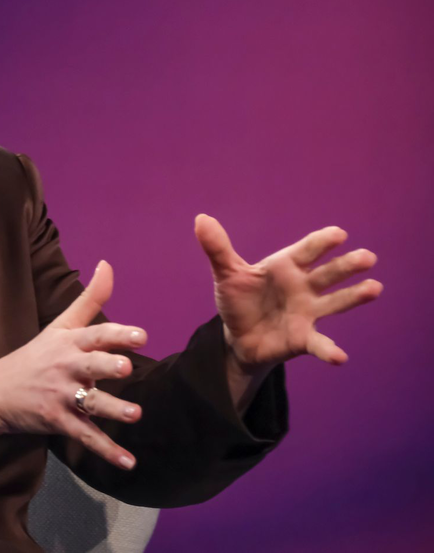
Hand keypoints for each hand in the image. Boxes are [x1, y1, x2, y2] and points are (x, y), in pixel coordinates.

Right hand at [0, 260, 145, 469]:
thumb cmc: (33, 356)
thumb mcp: (58, 326)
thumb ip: (88, 299)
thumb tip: (107, 265)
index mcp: (67, 343)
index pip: (94, 334)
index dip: (116, 335)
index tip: (140, 336)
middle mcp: (65, 367)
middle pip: (89, 365)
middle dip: (107, 367)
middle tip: (125, 369)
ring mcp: (59, 396)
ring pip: (89, 403)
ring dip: (112, 410)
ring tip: (135, 415)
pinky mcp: (56, 421)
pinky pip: (84, 436)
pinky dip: (106, 451)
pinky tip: (128, 462)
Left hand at [195, 214, 382, 369]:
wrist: (238, 336)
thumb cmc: (239, 299)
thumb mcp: (227, 274)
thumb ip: (218, 249)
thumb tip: (201, 219)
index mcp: (285, 266)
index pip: (306, 250)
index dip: (321, 242)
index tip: (339, 233)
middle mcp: (303, 286)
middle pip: (328, 274)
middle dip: (347, 265)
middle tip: (367, 257)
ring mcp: (307, 312)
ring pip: (335, 302)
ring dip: (354, 297)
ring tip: (374, 288)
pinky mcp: (303, 338)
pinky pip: (319, 344)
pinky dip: (329, 350)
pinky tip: (340, 357)